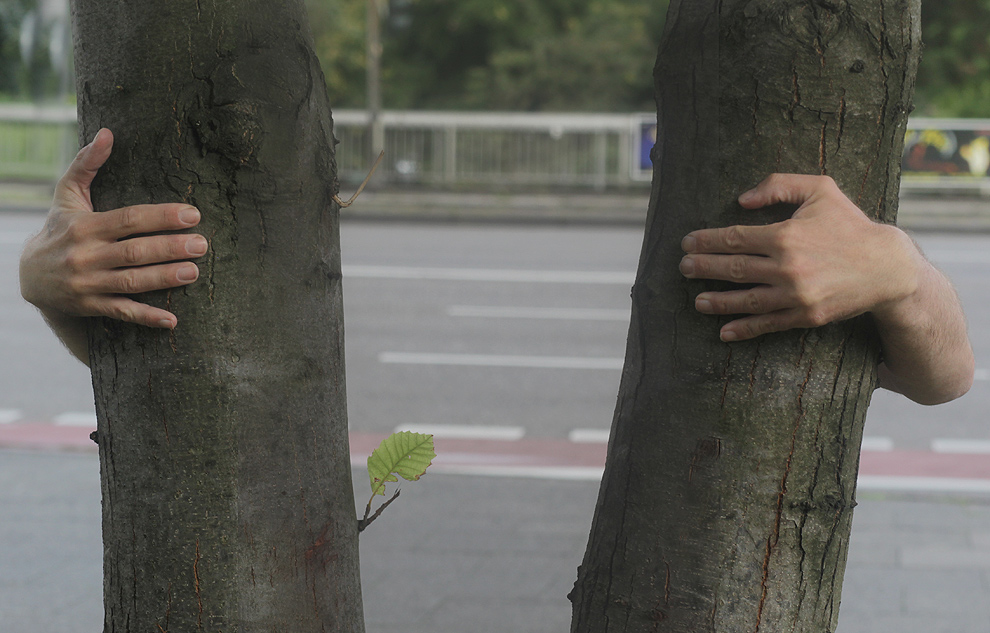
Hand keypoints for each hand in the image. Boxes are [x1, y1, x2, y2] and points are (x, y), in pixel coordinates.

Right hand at [19, 128, 206, 329]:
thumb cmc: (59, 229)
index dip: (161, 217)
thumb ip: (86, 164)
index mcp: (86, 226)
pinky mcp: (91, 307)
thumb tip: (107, 133)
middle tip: (202, 245)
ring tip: (194, 272)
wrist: (29, 276)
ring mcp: (88, 284)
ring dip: (164, 278)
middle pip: (135, 251)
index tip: (192, 215)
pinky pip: (122, 312)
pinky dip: (146, 318)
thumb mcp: (67, 195)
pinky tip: (171, 320)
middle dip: (170, 248)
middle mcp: (87, 255)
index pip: (129, 219)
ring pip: (132, 282)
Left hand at [679, 174, 920, 341]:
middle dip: (703, 269)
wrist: (887, 267)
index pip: (734, 239)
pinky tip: (724, 332)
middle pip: (733, 269)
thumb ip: (779, 185)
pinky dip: (744, 329)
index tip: (688, 243)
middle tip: (683, 268)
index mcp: (785, 235)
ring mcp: (795, 295)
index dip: (707, 242)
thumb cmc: (850, 224)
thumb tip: (742, 200)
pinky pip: (767, 324)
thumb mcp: (820, 190)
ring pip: (745, 299)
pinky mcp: (805, 316)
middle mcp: (787, 267)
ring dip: (717, 301)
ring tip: (697, 300)